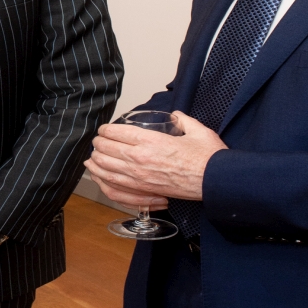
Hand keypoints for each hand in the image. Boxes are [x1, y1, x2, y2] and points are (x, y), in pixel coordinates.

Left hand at [83, 111, 226, 202]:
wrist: (215, 182)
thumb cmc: (208, 158)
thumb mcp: (197, 130)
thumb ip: (183, 119)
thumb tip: (176, 116)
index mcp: (150, 141)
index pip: (117, 133)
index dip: (106, 130)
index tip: (104, 129)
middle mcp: (140, 159)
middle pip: (107, 149)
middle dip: (99, 143)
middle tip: (99, 140)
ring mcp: (139, 177)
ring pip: (106, 167)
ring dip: (96, 160)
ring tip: (93, 156)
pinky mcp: (143, 190)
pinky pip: (114, 186)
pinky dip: (102, 179)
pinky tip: (98, 175)